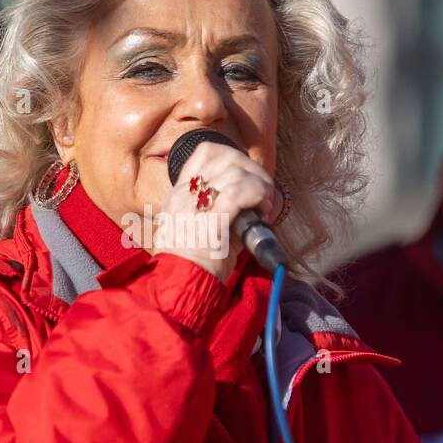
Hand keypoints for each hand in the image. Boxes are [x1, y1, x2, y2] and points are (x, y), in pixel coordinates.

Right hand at [154, 143, 280, 283]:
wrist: (180, 289)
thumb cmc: (194, 268)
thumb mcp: (200, 230)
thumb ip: (220, 210)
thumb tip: (252, 203)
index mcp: (178, 195)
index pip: (205, 152)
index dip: (234, 158)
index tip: (248, 179)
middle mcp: (184, 194)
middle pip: (226, 156)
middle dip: (253, 170)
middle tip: (264, 195)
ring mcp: (194, 204)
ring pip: (236, 169)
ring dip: (260, 184)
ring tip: (264, 206)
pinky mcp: (210, 219)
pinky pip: (240, 190)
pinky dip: (259, 194)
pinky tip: (263, 210)